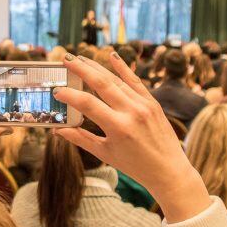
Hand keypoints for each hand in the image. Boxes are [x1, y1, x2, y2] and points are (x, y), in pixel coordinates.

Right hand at [54, 53, 210, 222]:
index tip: (57, 91)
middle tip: (66, 59)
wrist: (168, 170)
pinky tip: (112, 55)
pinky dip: (124, 68)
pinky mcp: (152, 102)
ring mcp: (144, 105)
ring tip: (81, 58)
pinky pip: (135, 81)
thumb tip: (58, 130)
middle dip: (82, 69)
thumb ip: (81, 139)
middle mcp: (131, 112)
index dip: (70, 95)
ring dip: (97, 67)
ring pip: (116, 80)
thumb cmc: (135, 165)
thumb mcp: (105, 153)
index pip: (88, 104)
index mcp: (118, 128)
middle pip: (101, 84)